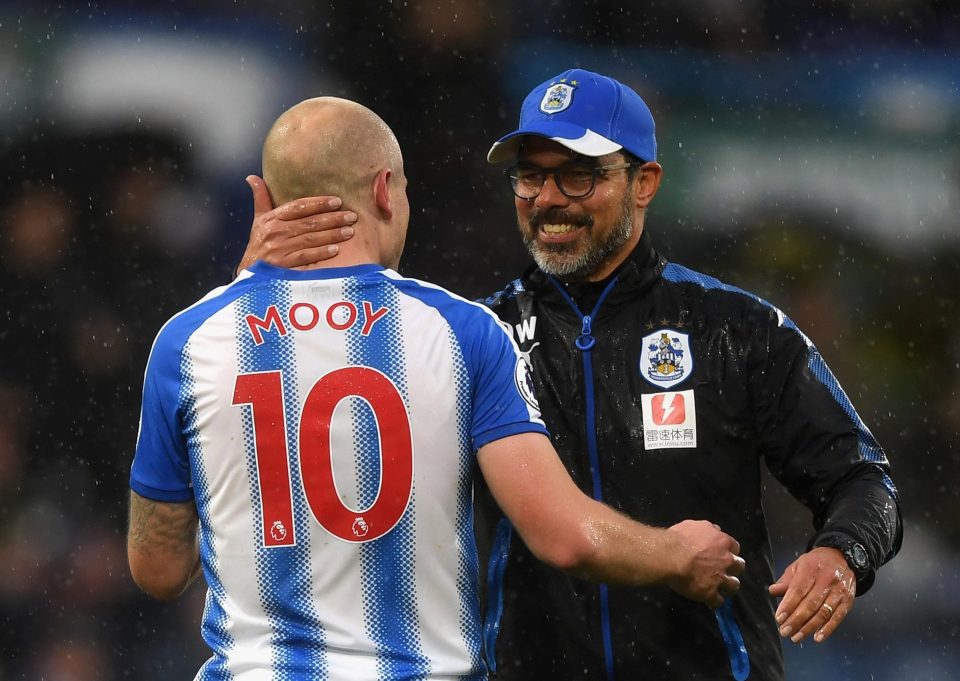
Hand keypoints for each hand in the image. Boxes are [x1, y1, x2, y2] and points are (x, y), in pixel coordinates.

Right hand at [235, 175, 357, 273]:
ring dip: (332, 234)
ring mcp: (280, 249)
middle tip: (352, 216)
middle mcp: (276, 232)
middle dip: (333, 219)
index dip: (319, 203)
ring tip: (349, 231)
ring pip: (311, 238)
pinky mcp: (284, 265)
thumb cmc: (258, 244)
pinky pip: (306, 256)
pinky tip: (335, 250)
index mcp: (272, 218)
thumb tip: (252, 177)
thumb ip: (261, 198)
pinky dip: (321, 253)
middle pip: (309, 222)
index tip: (337, 201)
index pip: (299, 206)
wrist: (249, 272)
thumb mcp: (258, 220)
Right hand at [666, 520, 744, 608]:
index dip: (729, 551)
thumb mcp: (695, 525)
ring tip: (720, 588)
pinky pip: (718, 601)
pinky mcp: (710, 593)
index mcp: (723, 542)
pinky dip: (714, 601)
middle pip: (739, 566)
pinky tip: (709, 601)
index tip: (723, 553)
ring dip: (728, 586)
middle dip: (733, 568)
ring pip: (733, 585)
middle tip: (724, 570)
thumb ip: (709, 529)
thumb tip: (716, 530)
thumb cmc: (680, 538)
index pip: (735, 547)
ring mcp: (720, 578)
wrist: (670, 556)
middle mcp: (726, 561)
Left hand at [768, 547, 855, 643]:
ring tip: (796, 637)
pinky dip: (828, 629)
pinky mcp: (848, 600)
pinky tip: (817, 637)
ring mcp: (839, 591)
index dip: (788, 605)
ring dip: (809, 628)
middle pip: (810, 604)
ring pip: (823, 613)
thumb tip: (773, 591)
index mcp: (811, 568)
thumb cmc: (815, 564)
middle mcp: (827, 579)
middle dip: (796, 620)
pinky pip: (838, 617)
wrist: (842, 557)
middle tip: (784, 631)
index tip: (779, 618)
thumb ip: (786, 580)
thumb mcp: (798, 565)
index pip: (798, 590)